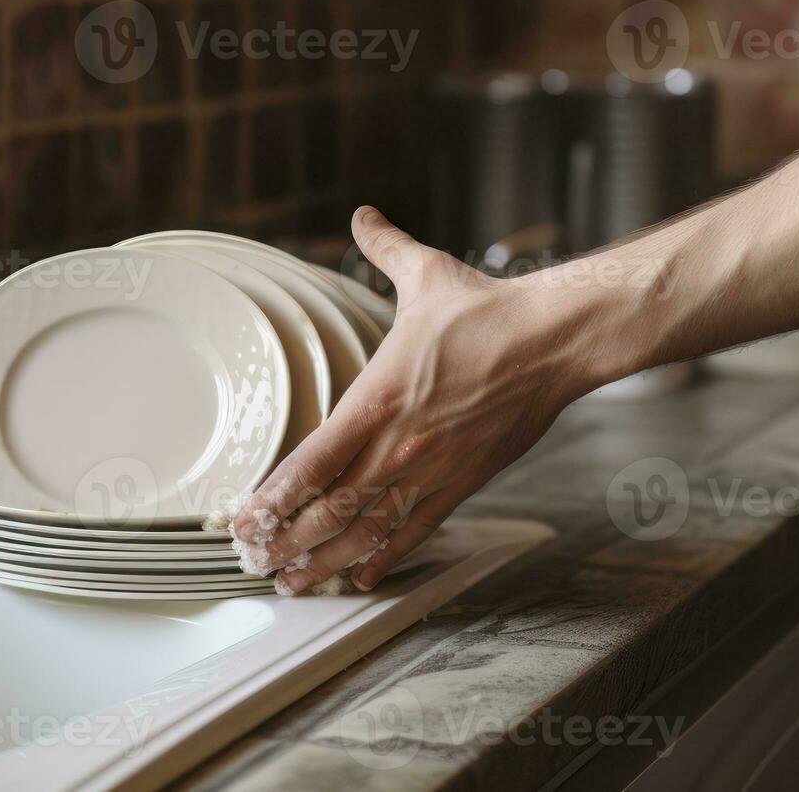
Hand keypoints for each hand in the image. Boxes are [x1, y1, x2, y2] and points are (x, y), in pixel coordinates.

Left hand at [231, 206, 602, 592]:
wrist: (553, 340)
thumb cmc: (487, 311)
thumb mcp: (425, 273)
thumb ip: (385, 248)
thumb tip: (366, 215)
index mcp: (376, 397)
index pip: (310, 462)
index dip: (273, 500)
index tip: (245, 522)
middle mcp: (398, 444)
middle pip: (329, 510)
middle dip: (287, 543)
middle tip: (256, 564)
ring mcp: (431, 469)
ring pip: (367, 531)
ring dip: (326, 562)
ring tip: (294, 583)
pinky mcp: (463, 482)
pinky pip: (415, 531)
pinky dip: (385, 558)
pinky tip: (361, 577)